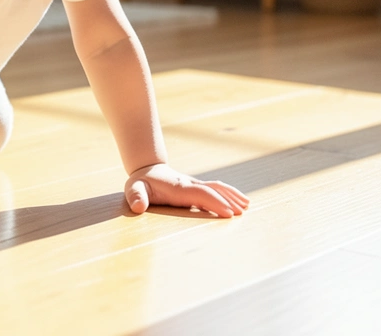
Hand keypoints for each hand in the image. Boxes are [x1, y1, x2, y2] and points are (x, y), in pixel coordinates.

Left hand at [125, 163, 249, 217]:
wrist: (146, 169)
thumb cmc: (140, 183)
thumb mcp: (134, 189)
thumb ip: (136, 197)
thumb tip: (138, 207)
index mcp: (178, 188)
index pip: (201, 194)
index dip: (215, 202)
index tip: (228, 212)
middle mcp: (190, 184)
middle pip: (213, 190)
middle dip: (228, 200)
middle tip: (242, 212)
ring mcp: (194, 184)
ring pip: (217, 187)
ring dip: (231, 195)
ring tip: (246, 205)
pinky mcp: (196, 187)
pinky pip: (215, 189)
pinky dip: (228, 193)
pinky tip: (238, 200)